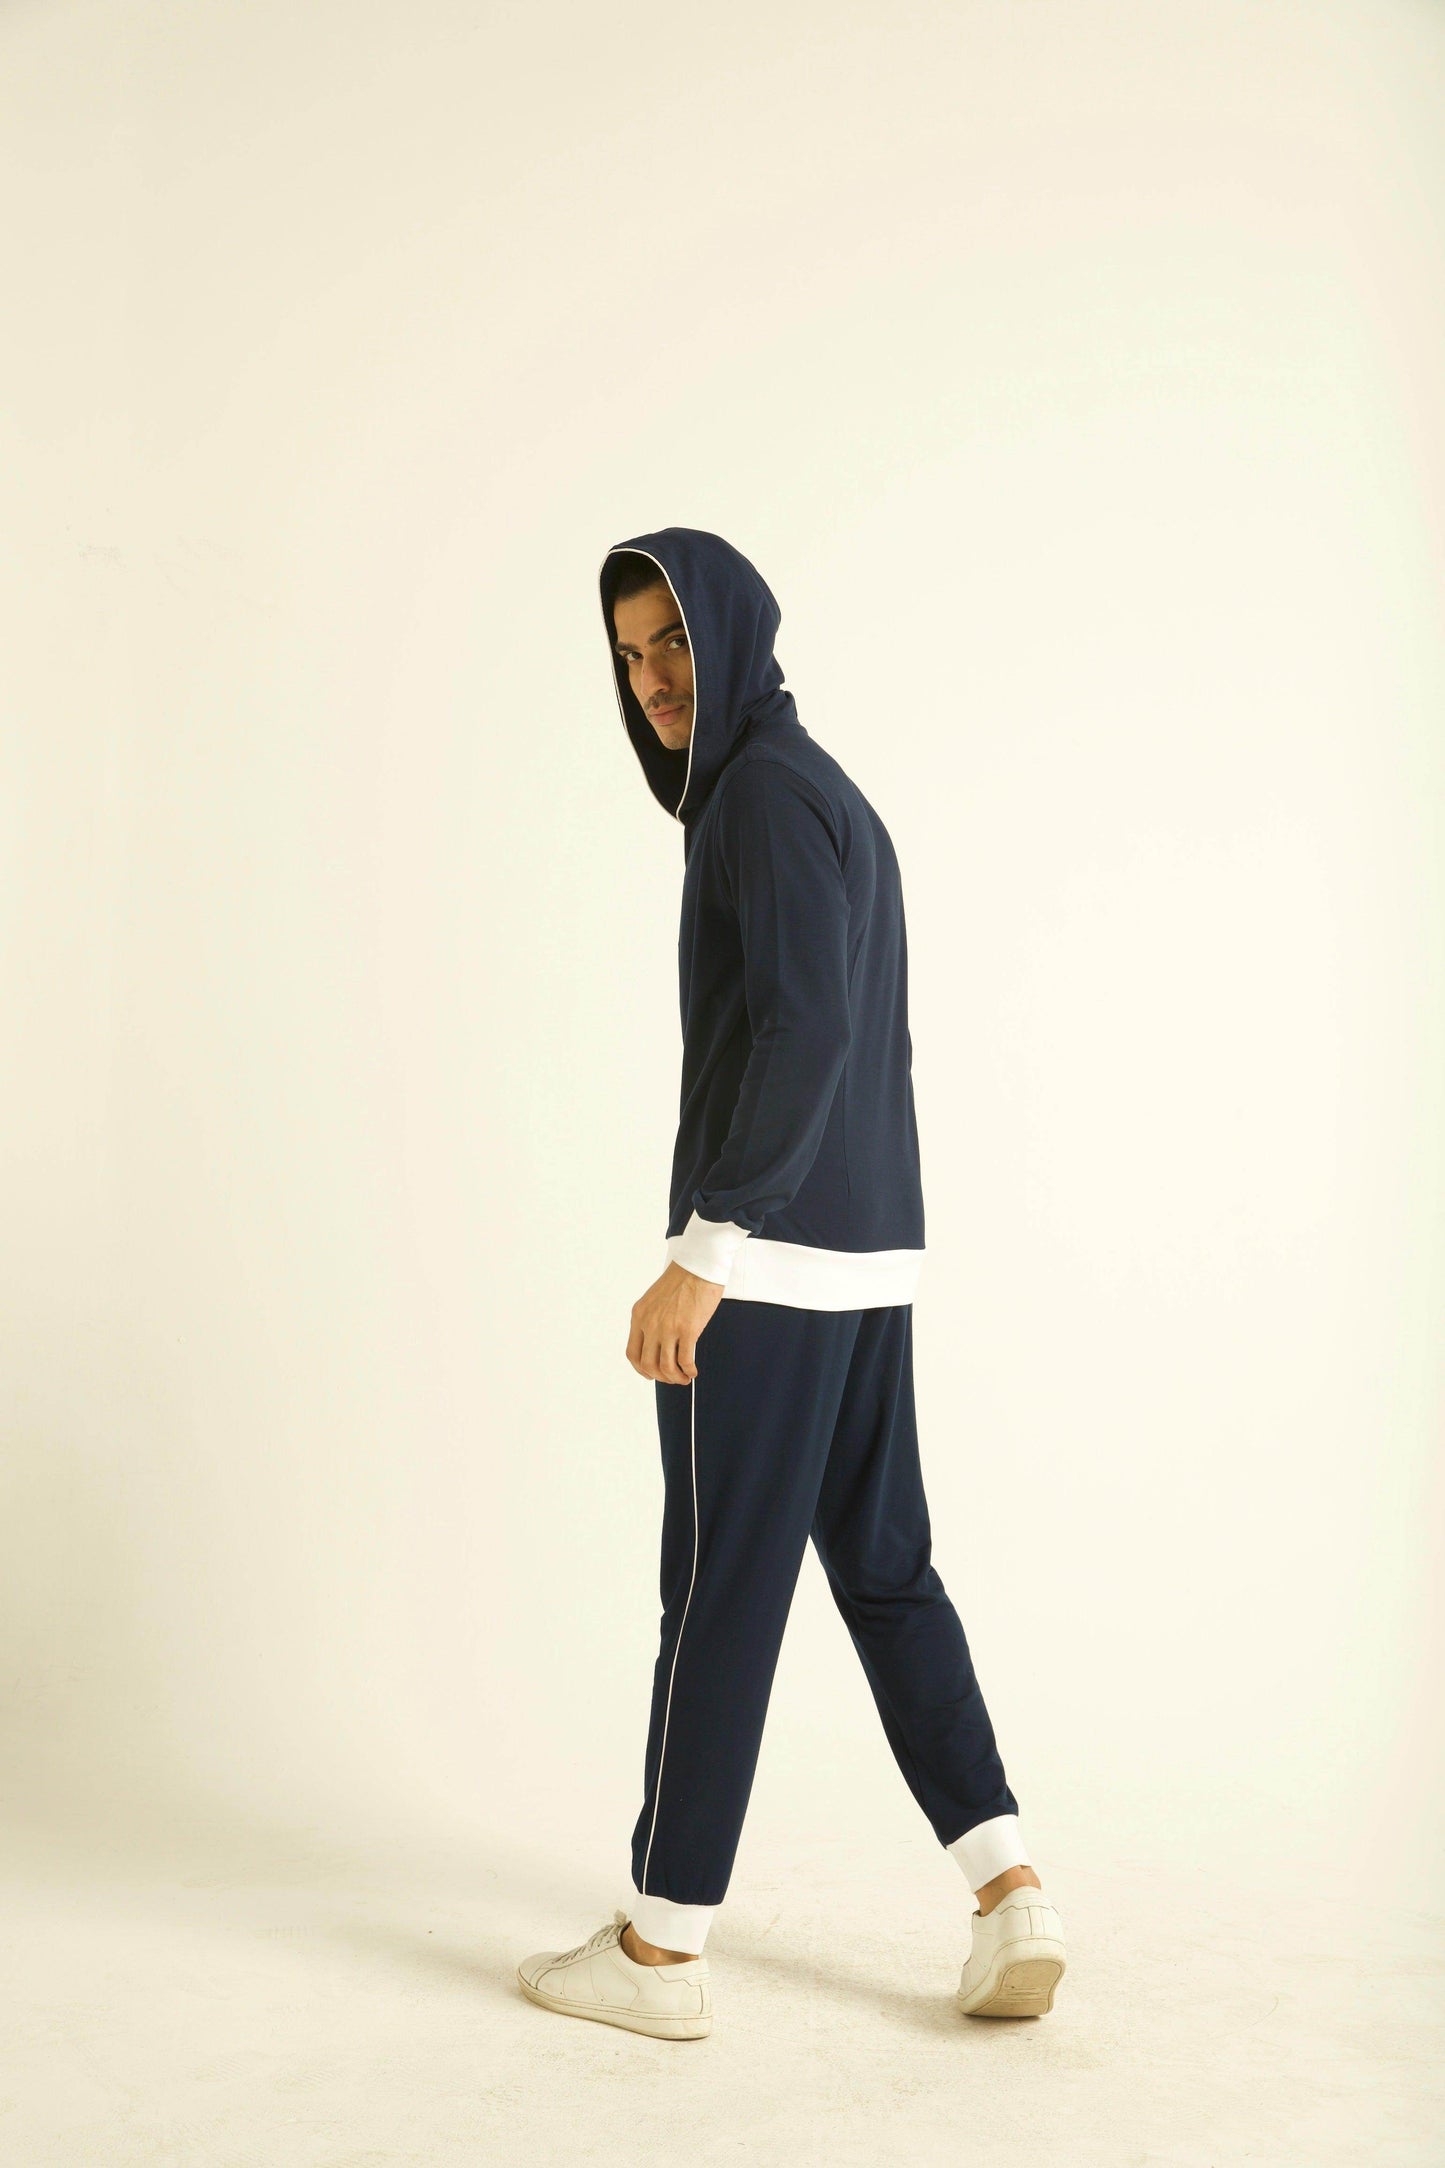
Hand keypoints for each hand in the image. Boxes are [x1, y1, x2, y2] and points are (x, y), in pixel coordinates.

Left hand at [627, 1261, 724, 1382]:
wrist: (699, 1265)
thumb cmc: (682, 1279)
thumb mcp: (655, 1299)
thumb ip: (651, 1319)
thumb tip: (658, 1342)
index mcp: (639, 1315)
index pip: (633, 1353)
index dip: (642, 1369)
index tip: (652, 1373)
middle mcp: (650, 1324)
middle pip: (648, 1364)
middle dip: (661, 1377)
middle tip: (672, 1377)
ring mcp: (668, 1328)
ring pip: (665, 1367)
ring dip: (675, 1378)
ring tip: (684, 1377)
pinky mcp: (688, 1330)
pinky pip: (684, 1361)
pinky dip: (688, 1371)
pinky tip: (693, 1370)